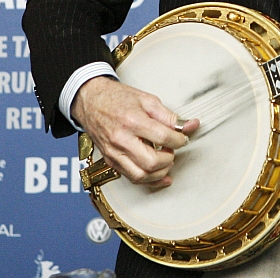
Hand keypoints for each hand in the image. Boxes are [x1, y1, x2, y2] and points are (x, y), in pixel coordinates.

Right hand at [71, 76, 199, 188]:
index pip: (163, 137)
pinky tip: (160, 176)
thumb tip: (189, 125)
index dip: (179, 139)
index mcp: (132, 121)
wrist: (90, 101)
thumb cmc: (118, 98)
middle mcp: (121, 139)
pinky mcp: (110, 161)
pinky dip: (148, 180)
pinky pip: (131, 178)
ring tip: (166, 160)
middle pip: (151, 162)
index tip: (183, 138)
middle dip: (169, 158)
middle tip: (172, 149)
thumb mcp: (147, 100)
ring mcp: (114, 153)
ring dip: (160, 173)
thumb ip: (169, 116)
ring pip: (141, 175)